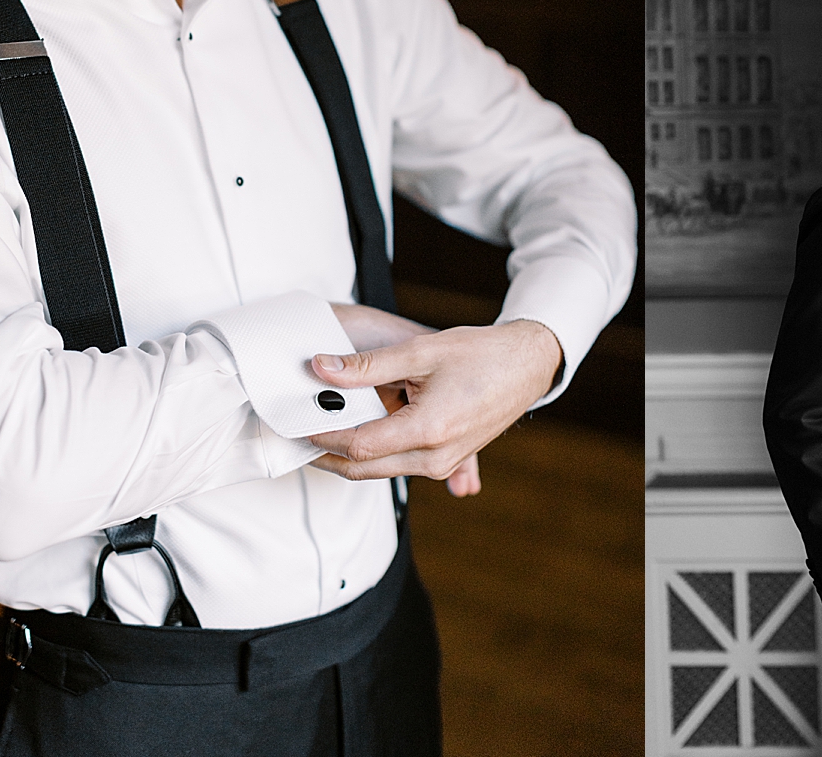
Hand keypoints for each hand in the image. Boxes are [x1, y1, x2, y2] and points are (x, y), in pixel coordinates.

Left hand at [306, 318, 562, 490]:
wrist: (525, 367)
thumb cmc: (479, 354)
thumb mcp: (420, 351)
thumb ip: (367, 365)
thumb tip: (322, 369)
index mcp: (427, 430)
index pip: (358, 444)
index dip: (322, 435)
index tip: (296, 422)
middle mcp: (433, 458)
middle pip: (362, 468)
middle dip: (325, 454)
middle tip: (295, 436)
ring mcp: (440, 466)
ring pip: (378, 471)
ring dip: (347, 456)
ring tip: (319, 431)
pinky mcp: (445, 463)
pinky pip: (398, 467)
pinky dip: (372, 454)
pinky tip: (356, 434)